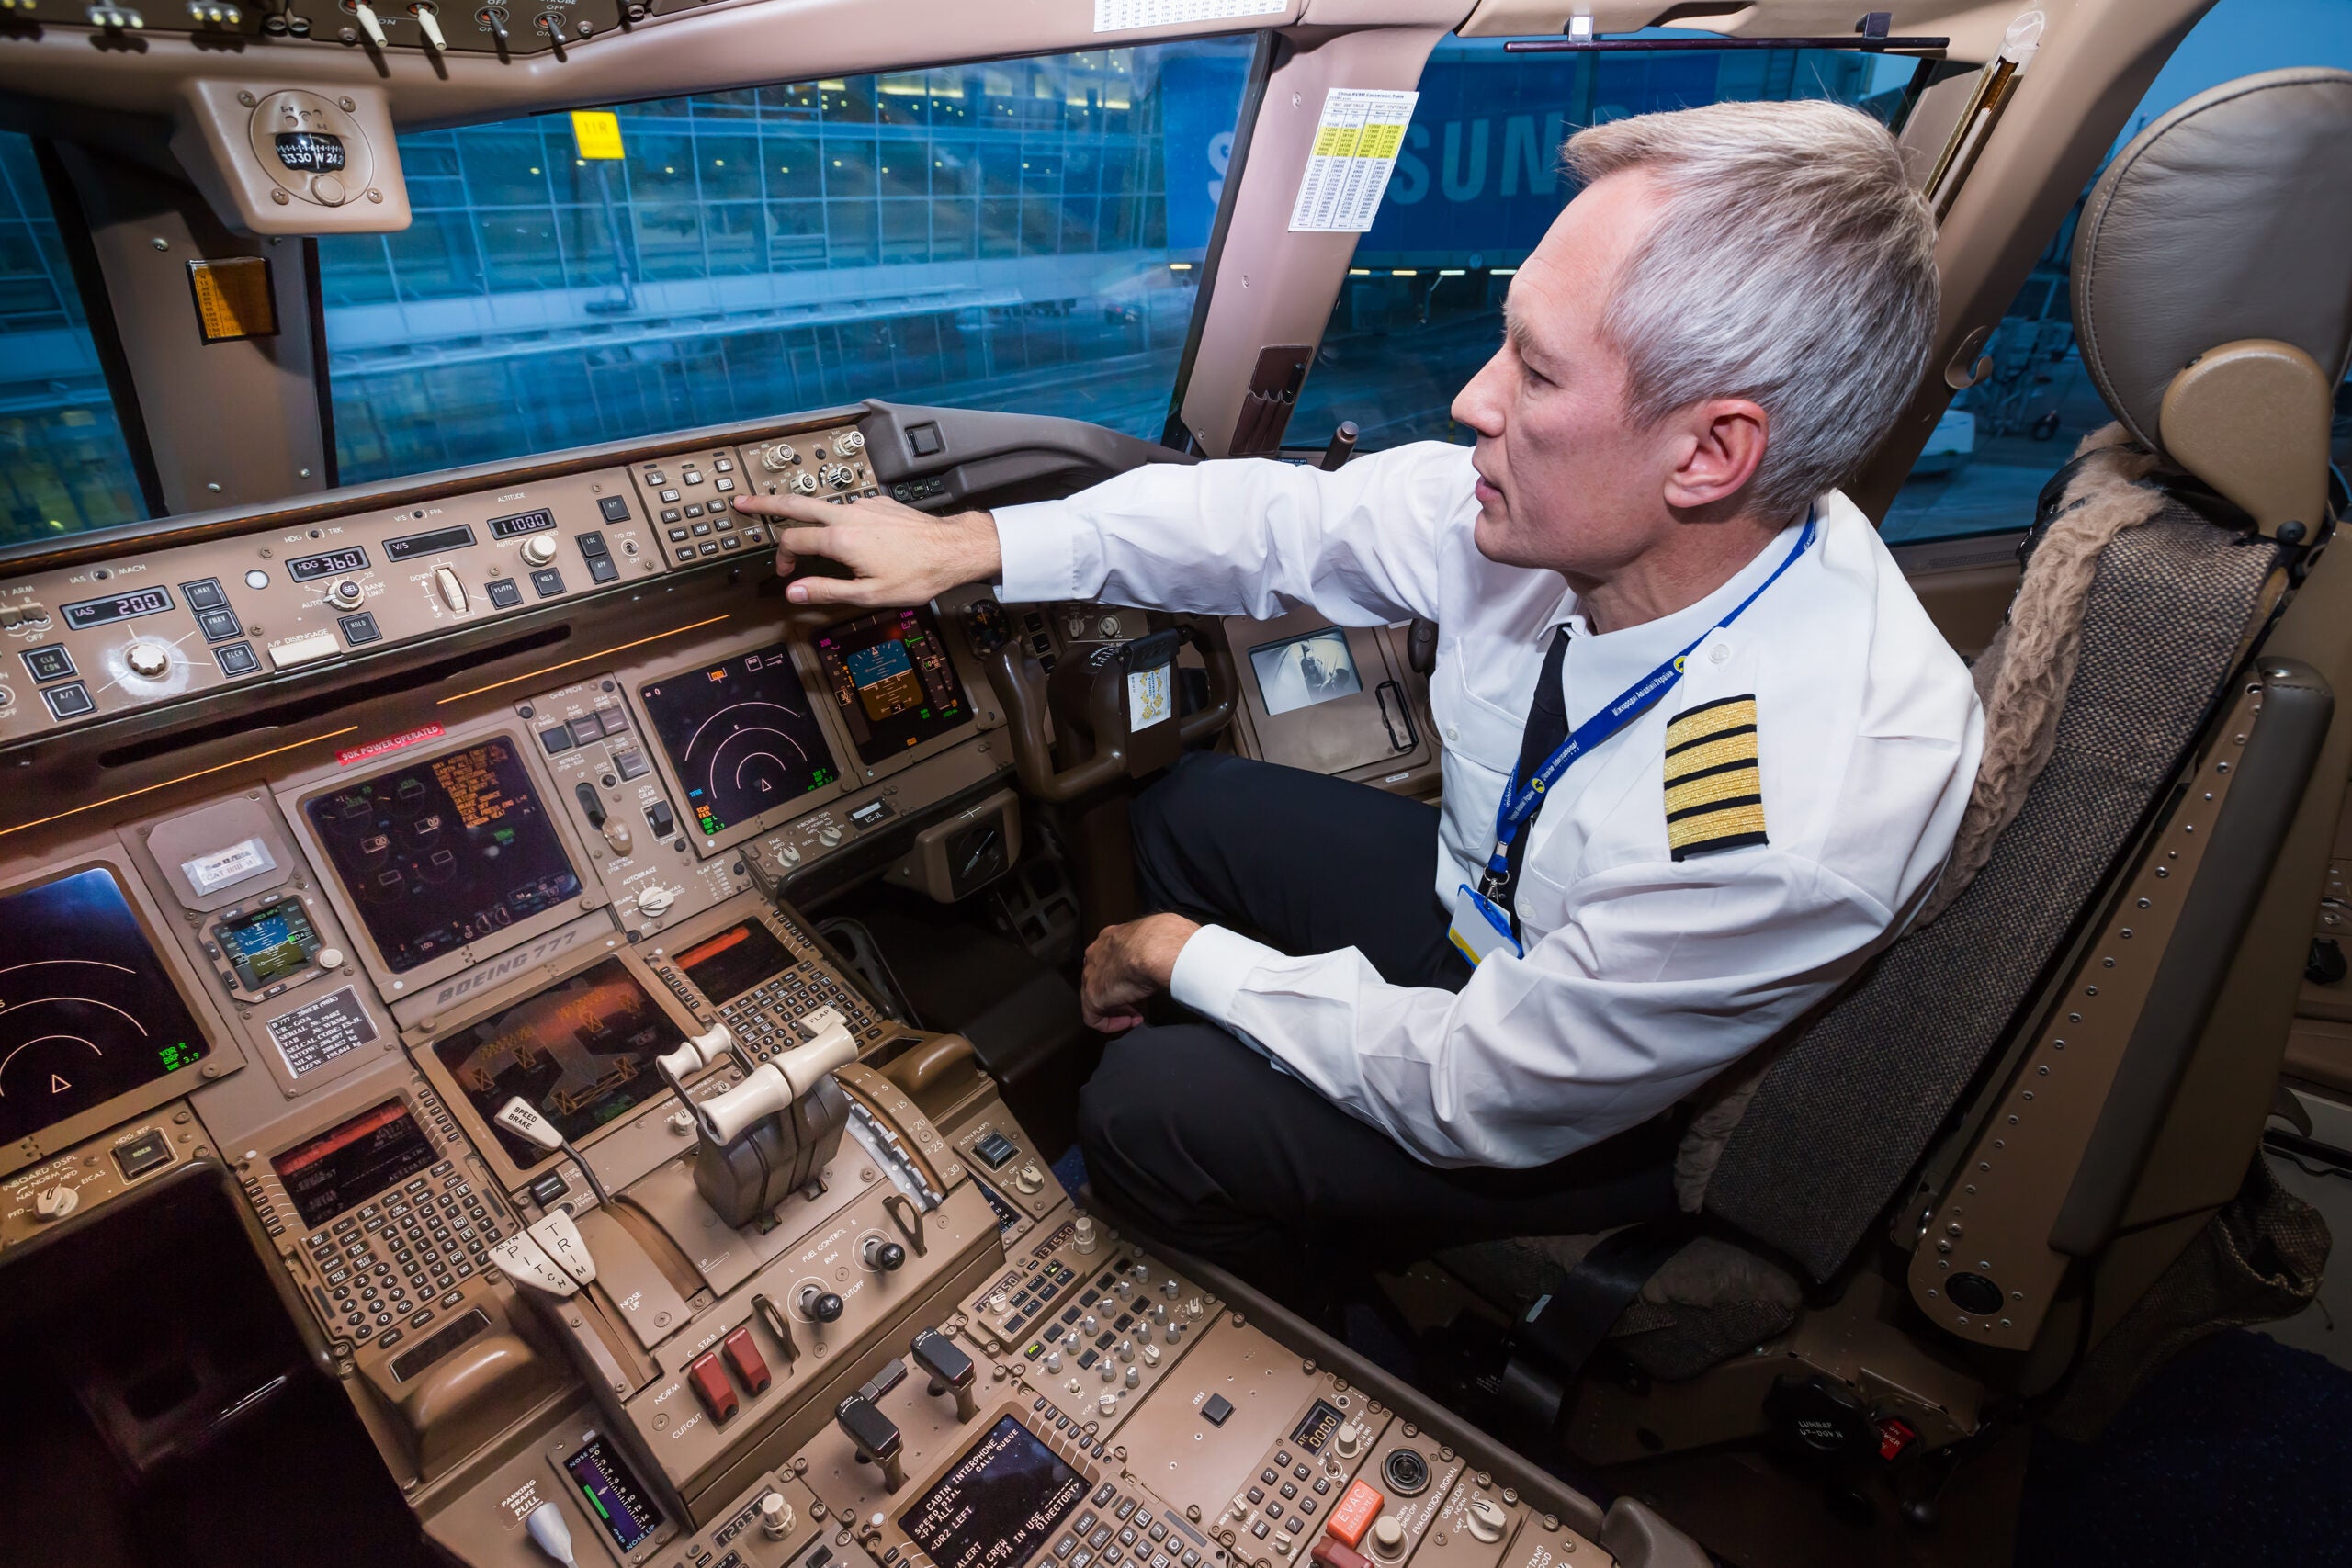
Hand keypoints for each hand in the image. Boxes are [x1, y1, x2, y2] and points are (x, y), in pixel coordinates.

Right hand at [736, 490, 1001, 608]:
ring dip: (805, 512)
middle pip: (797, 504)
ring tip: (797, 521)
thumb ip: (826, 590)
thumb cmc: (917, 575)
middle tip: (742, 501)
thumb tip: (792, 591)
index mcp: (840, 538)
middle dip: (766, 503)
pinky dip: (836, 517)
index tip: (785, 573)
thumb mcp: (869, 594)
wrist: (953, 549)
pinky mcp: (878, 502)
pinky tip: (847, 534)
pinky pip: (848, 508)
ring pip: (824, 505)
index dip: (782, 557)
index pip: (793, 541)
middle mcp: (848, 515)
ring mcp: (864, 505)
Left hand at [1079, 913, 1200, 1032]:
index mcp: (1111, 937)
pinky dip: (1109, 1023)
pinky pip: (1093, 1016)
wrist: (1156, 948)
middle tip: (1136, 1005)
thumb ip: (1151, 951)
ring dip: (1116, 1009)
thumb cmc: (1162, 941)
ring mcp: (1091, 975)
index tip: (1139, 986)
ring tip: (1134, 1016)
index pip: (1110, 960)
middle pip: (1101, 979)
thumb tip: (1163, 959)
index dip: (1124, 977)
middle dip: (1118, 994)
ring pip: (1096, 997)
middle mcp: (1096, 954)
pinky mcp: (1092, 996)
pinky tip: (1127, 1022)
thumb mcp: (1156, 942)